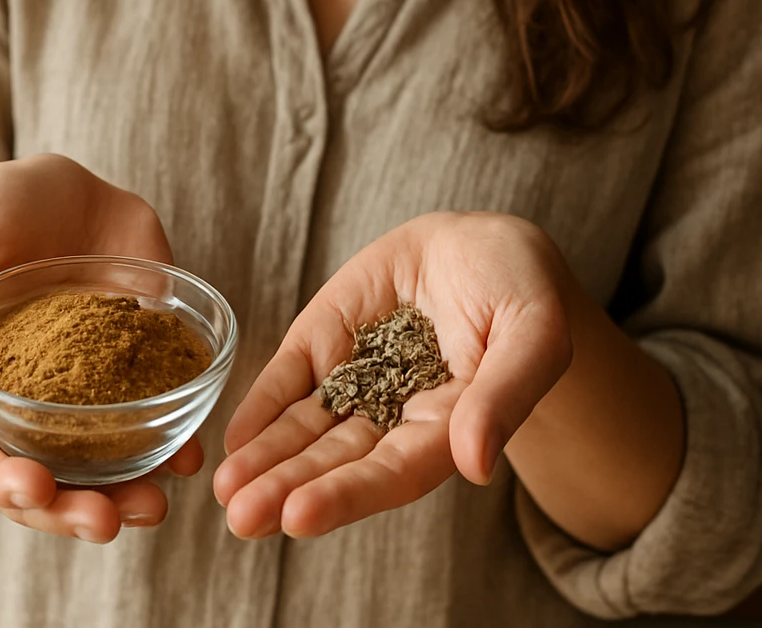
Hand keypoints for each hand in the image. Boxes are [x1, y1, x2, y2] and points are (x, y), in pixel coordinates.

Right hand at [0, 153, 203, 542]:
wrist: (66, 186)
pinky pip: (153, 426)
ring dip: (123, 499)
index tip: (34, 487)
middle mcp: (27, 410)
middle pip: (39, 487)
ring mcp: (83, 400)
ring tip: (152, 507)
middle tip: (105, 520)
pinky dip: (171, 449)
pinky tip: (189, 456)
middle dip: (68, 513)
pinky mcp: (134, 376)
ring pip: (97, 472)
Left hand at [213, 212, 572, 538]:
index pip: (396, 471)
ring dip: (266, 461)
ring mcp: (355, 378)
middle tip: (243, 517)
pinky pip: (289, 379)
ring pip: (306, 429)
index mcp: (450, 426)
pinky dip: (260, 407)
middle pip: (339, 462)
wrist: (483, 244)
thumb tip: (476, 464)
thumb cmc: (522, 291)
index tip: (299, 516)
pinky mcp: (324, 341)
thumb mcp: (534, 333)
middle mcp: (395, 415)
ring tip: (227, 491)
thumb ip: (504, 396)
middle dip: (288, 490)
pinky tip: (233, 440)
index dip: (349, 494)